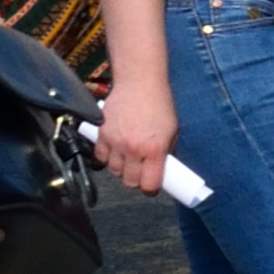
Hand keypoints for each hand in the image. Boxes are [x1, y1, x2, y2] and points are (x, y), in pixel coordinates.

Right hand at [95, 79, 178, 200]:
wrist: (139, 83)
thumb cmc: (160, 105)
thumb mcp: (173, 130)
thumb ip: (166, 151)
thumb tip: (161, 167)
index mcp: (154, 150)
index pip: (149, 183)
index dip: (151, 189)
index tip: (151, 187)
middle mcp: (133, 149)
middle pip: (129, 181)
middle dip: (135, 181)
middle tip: (140, 173)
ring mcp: (115, 142)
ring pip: (113, 171)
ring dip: (121, 169)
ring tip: (128, 160)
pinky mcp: (101, 133)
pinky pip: (100, 156)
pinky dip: (107, 158)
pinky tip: (115, 151)